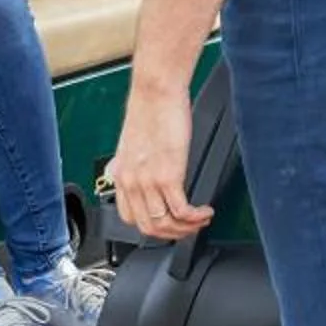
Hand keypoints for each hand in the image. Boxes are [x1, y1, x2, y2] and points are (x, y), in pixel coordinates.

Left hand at [106, 83, 211, 240]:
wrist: (156, 92)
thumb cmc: (148, 110)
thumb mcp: (128, 143)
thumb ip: (126, 163)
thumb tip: (121, 172)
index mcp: (121, 175)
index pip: (129, 217)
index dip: (151, 227)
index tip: (166, 224)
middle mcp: (131, 182)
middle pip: (148, 227)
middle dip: (172, 234)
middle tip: (188, 228)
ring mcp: (148, 181)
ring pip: (165, 224)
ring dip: (187, 228)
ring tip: (200, 220)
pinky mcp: (168, 175)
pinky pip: (182, 210)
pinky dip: (196, 217)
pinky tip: (205, 211)